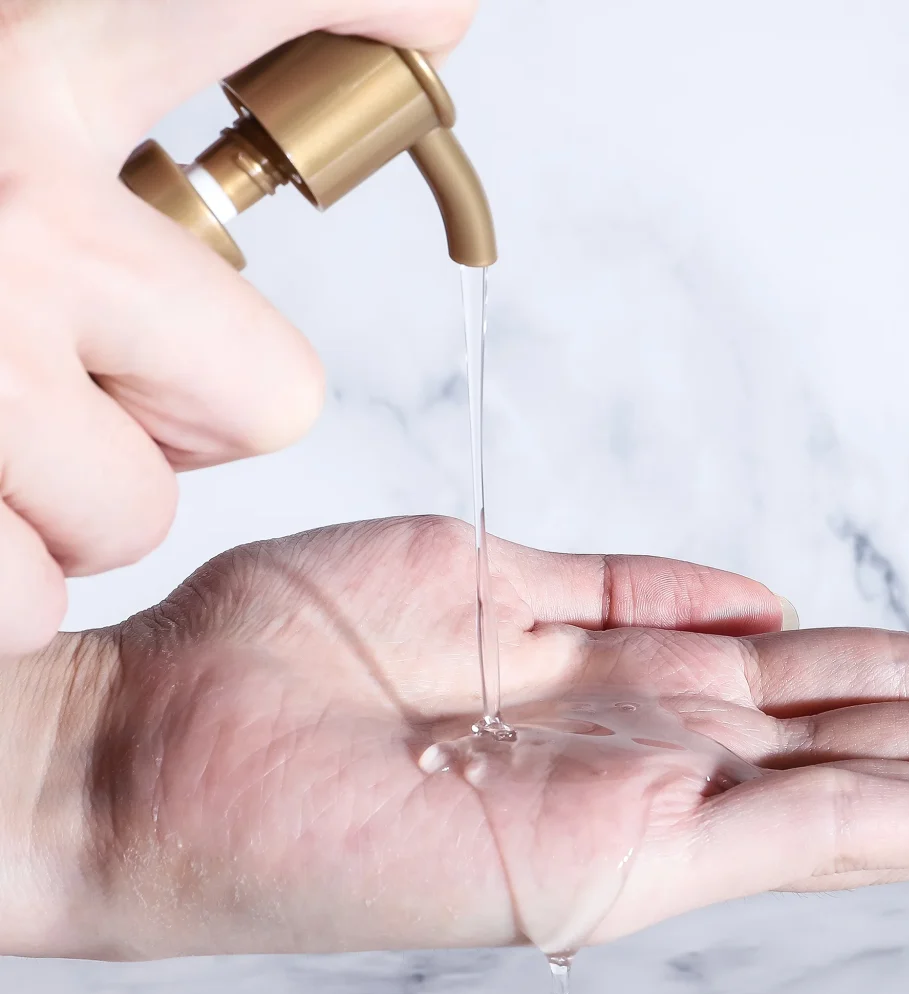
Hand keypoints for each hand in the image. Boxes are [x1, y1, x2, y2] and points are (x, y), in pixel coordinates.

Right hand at [0, 0, 476, 653]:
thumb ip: (104, 76)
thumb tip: (370, 38)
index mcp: (16, 61)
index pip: (246, 6)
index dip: (359, 6)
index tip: (436, 22)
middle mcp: (6, 210)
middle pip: (266, 393)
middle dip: (188, 409)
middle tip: (67, 365)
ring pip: (142, 508)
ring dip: (70, 487)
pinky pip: (28, 592)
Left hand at [6, 516, 908, 959]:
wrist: (172, 735)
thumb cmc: (305, 651)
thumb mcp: (491, 580)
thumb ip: (626, 590)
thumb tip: (757, 591)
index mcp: (622, 676)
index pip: (802, 670)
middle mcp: (647, 746)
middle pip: (845, 730)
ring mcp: (638, 803)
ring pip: (848, 787)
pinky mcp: (610, 853)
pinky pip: (791, 835)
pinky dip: (907, 824)